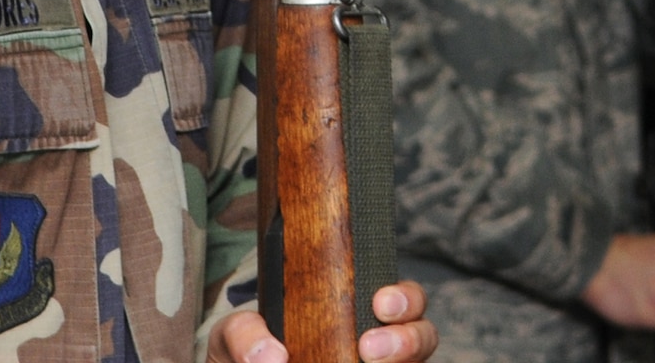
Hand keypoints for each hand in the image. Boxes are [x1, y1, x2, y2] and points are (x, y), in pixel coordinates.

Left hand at [209, 282, 437, 362]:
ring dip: (404, 356)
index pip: (401, 299)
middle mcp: (375, 345)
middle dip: (409, 337)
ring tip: (370, 361)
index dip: (405, 298)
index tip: (381, 302)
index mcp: (354, 312)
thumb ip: (243, 335)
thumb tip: (273, 357)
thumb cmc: (243, 356)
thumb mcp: (232, 338)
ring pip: (419, 362)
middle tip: (370, 348)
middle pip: (423, 335)